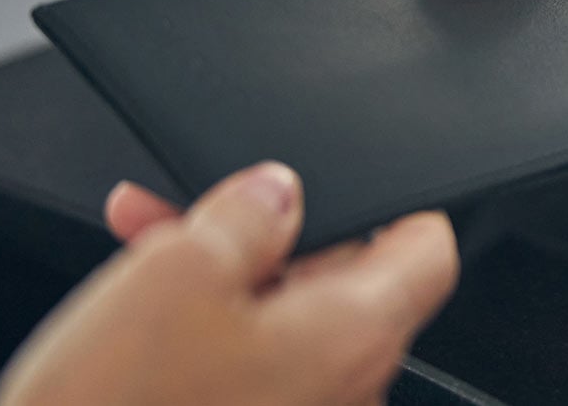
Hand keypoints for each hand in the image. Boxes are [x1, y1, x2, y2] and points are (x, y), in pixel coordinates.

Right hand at [0, 162, 459, 405]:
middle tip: (191, 210)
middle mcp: (349, 389)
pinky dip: (207, 335)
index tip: (342, 183)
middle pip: (341, 284)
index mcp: (356, 334)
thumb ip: (247, 213)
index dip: (392, 204)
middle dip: (267, 236)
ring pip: (284, 327)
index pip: (428, 251)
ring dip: (223, 282)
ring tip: (143, 251)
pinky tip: (139, 316)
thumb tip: (277, 190)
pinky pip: (252, 372)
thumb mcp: (175, 273)